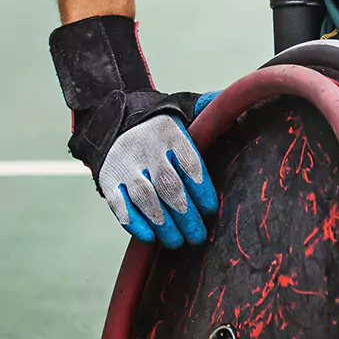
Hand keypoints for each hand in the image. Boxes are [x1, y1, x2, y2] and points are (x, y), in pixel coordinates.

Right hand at [50, 16, 220, 247]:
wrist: (117, 124)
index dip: (201, 188)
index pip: (189, 162)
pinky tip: (149, 237)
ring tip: (178, 242)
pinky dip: (134, 223)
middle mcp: (147, 149)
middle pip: (168, 185)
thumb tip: (226, 100)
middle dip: (185, 214)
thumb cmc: (163, 127)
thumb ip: (207, 109)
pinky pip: (119, 204)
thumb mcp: (185, 110)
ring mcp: (125, 165)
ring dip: (163, 224)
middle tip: (199, 235)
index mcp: (171, 133)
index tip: (211, 209)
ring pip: (145, 198)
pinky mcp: (107, 180)